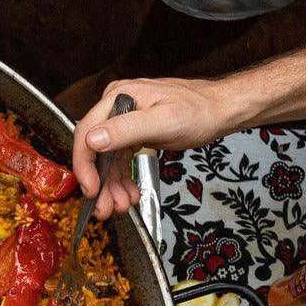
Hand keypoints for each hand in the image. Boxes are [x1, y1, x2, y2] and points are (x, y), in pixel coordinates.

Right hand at [72, 77, 251, 218]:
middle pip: (95, 150)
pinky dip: (122, 180)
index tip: (91, 190)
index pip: (86, 133)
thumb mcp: (164, 121)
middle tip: (105, 207)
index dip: (85, 165)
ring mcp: (124, 121)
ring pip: (107, 160)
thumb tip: (92, 140)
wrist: (220, 111)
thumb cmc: (199, 111)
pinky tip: (129, 193)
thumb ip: (126, 129)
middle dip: (100, 183)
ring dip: (111, 186)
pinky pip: (120, 160)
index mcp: (118, 97)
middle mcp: (116, 108)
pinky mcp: (132, 133)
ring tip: (121, 205)